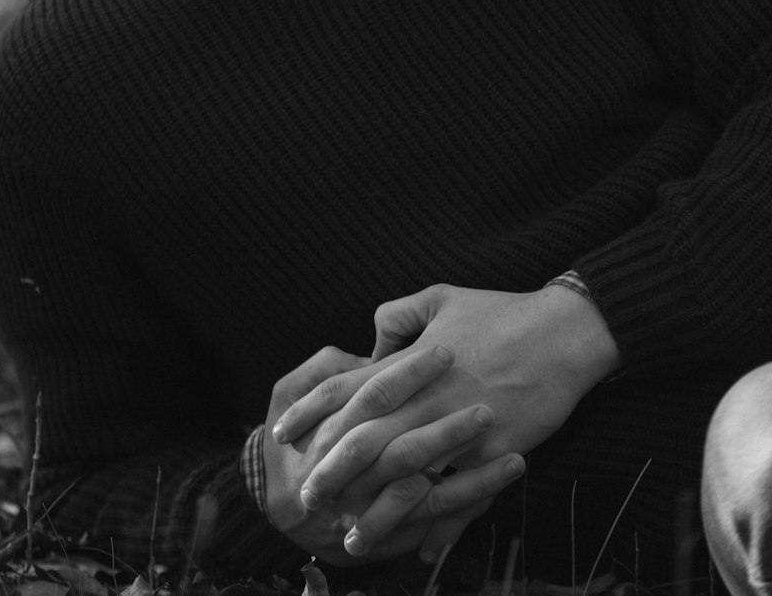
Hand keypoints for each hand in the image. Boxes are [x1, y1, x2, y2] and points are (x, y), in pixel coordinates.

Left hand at [273, 284, 620, 559]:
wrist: (563, 332)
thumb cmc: (500, 312)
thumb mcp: (439, 296)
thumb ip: (396, 317)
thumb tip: (371, 346)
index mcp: (408, 361)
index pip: (345, 389)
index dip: (310, 413)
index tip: (283, 435)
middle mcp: (426, 396)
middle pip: (365, 440)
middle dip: (330, 472)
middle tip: (306, 497)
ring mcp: (460, 426)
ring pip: (406, 476)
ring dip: (376, 511)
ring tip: (351, 537)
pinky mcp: (494, 451)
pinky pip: (462, 495)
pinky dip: (441, 524)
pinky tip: (423, 550)